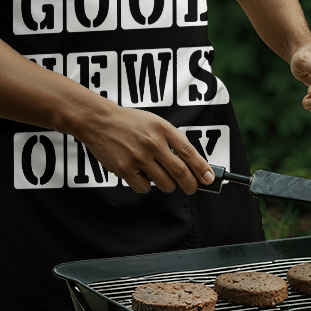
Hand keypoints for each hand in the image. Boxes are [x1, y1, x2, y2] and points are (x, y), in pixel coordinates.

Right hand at [76, 106, 214, 194]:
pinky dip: (146, 186)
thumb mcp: (155, 123)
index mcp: (163, 129)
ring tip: (161, 177)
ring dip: (168, 185)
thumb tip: (192, 163)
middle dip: (191, 185)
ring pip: (165, 184)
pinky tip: (141, 175)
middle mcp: (153, 143)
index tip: (210, 179)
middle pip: (181, 173)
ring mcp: (139, 157)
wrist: (100, 121)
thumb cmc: (130, 123)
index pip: (189, 152)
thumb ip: (172, 140)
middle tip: (192, 188)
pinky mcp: (125, 169)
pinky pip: (144, 188)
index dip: (202, 168)